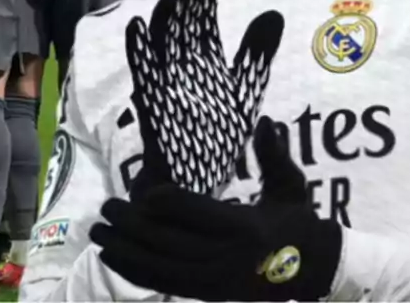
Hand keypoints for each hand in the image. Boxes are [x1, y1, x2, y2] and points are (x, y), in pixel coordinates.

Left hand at [92, 117, 341, 300]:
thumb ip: (274, 155)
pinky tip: (112, 257)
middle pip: (170, 241)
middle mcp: (227, 257)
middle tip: (106, 207)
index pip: (199, 214)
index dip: (168, 204)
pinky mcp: (207, 292)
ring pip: (160, 266)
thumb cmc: (296, 220)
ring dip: (125, 250)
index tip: (140, 192)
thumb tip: (266, 122)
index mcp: (246, 226)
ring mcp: (215, 280)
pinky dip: (135, 271)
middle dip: (132, 225)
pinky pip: (164, 282)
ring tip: (98, 232)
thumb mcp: (291, 185)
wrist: (311, 269)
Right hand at [123, 0, 283, 196]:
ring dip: (167, 19)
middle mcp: (183, 66)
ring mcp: (166, 83)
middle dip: (190, 0)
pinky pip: (143, 76)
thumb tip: (273, 14)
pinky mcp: (154, 105)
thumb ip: (255, 55)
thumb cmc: (215, 135)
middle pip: (183, 25)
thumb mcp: (245, 90)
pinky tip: (136, 30)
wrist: (193, 180)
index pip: (203, 18)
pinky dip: (138, 53)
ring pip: (162, 43)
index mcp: (204, 60)